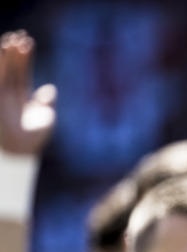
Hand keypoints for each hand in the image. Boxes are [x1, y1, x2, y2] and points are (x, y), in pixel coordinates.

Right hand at [0, 31, 55, 155]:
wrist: (20, 149)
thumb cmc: (34, 138)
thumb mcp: (45, 117)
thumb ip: (46, 102)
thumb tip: (50, 88)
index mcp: (23, 97)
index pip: (23, 72)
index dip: (25, 58)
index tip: (28, 42)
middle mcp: (10, 94)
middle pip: (13, 68)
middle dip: (15, 53)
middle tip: (20, 36)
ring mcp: (2, 95)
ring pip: (4, 70)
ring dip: (7, 56)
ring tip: (12, 40)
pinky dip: (1, 65)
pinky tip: (2, 53)